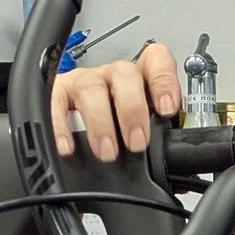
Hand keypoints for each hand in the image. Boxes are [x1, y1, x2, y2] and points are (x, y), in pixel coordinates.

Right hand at [51, 41, 181, 162]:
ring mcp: (84, 83)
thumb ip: (157, 142)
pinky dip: (61, 124)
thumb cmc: (115, 132)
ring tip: (107, 152)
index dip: (163, 80)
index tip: (167, 108)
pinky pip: (55, 103)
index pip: (155, 59)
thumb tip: (178, 174)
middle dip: (132, 109)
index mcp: (138, 80)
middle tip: (137, 142)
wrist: (76, 134)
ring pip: (91, 89)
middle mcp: (111, 77)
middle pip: (124, 74)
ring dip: (101, 122)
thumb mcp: (141, 133)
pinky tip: (68, 145)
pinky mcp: (57, 95)